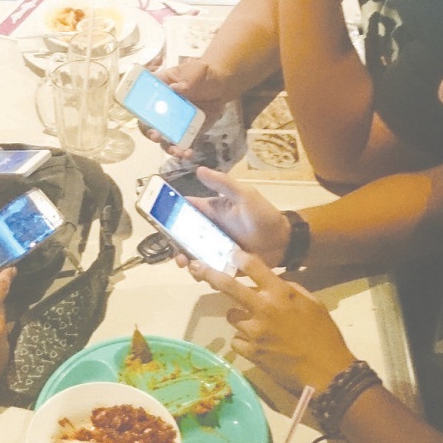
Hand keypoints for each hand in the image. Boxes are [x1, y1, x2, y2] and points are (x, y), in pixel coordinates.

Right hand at [141, 62, 226, 157]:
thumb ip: (187, 78)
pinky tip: (188, 153)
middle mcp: (161, 109)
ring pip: (164, 138)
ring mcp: (173, 123)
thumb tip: (175, 88)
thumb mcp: (196, 70)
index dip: (137, 109)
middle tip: (157, 136)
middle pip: (148, 123)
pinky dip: (183, 151)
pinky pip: (182, 144)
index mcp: (158, 91)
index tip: (141, 116)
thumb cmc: (203, 74)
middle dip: (150, 132)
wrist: (222, 86)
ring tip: (177, 151)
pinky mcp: (186, 132)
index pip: (141, 100)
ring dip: (167, 146)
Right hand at [176, 167, 290, 267]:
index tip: (158, 219)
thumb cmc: (263, 215)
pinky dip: (200, 272)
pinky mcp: (222, 265)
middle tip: (175, 250)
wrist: (283, 242)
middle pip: (183, 236)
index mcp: (211, 211)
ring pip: (191, 254)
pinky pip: (207, 269)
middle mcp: (209, 230)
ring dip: (184, 259)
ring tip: (187, 263)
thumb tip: (199, 169)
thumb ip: (223, 183)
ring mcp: (214, 249)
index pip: (185, 210)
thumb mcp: (245, 195)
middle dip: (174, 243)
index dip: (170, 213)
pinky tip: (201, 273)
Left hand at [188, 250, 353, 392]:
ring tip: (256, 324)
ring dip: (239, 317)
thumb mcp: (313, 304)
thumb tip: (275, 282)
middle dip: (210, 274)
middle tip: (196, 267)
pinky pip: (237, 340)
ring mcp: (253, 331)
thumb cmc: (324, 335)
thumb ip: (291, 290)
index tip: (230, 252)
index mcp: (281, 294)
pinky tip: (258, 344)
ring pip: (232, 316)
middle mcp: (263, 308)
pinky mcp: (249, 352)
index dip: (240, 257)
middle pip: (228, 286)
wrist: (326, 372)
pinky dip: (244, 340)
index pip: (254, 267)